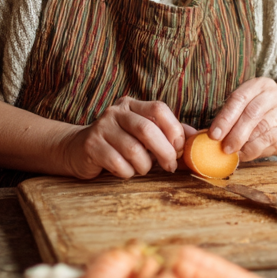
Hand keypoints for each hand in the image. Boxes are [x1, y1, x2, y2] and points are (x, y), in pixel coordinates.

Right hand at [62, 96, 192, 179]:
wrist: (79, 149)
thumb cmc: (119, 143)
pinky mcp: (92, 145)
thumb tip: (197, 136)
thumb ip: (168, 134)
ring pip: (133, 150)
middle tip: (170, 166)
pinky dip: (127, 173)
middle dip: (164, 152)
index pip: (159, 109)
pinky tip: (124, 171)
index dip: (174, 129)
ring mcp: (102, 127)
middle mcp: (116, 111)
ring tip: (142, 168)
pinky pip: (117, 163)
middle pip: (147, 129)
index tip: (179, 148)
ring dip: (144, 166)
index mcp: (132, 105)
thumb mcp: (143, 134)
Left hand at [207, 77, 276, 160]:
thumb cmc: (252, 108)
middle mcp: (274, 96)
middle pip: (253, 115)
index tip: (213, 135)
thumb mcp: (241, 103)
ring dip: (246, 146)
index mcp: (259, 84)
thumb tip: (201, 135)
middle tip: (224, 148)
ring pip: (263, 132)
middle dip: (236, 134)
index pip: (239, 99)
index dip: (225, 118)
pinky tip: (246, 154)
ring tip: (234, 153)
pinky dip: (256, 152)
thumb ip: (225, 115)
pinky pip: (270, 144)